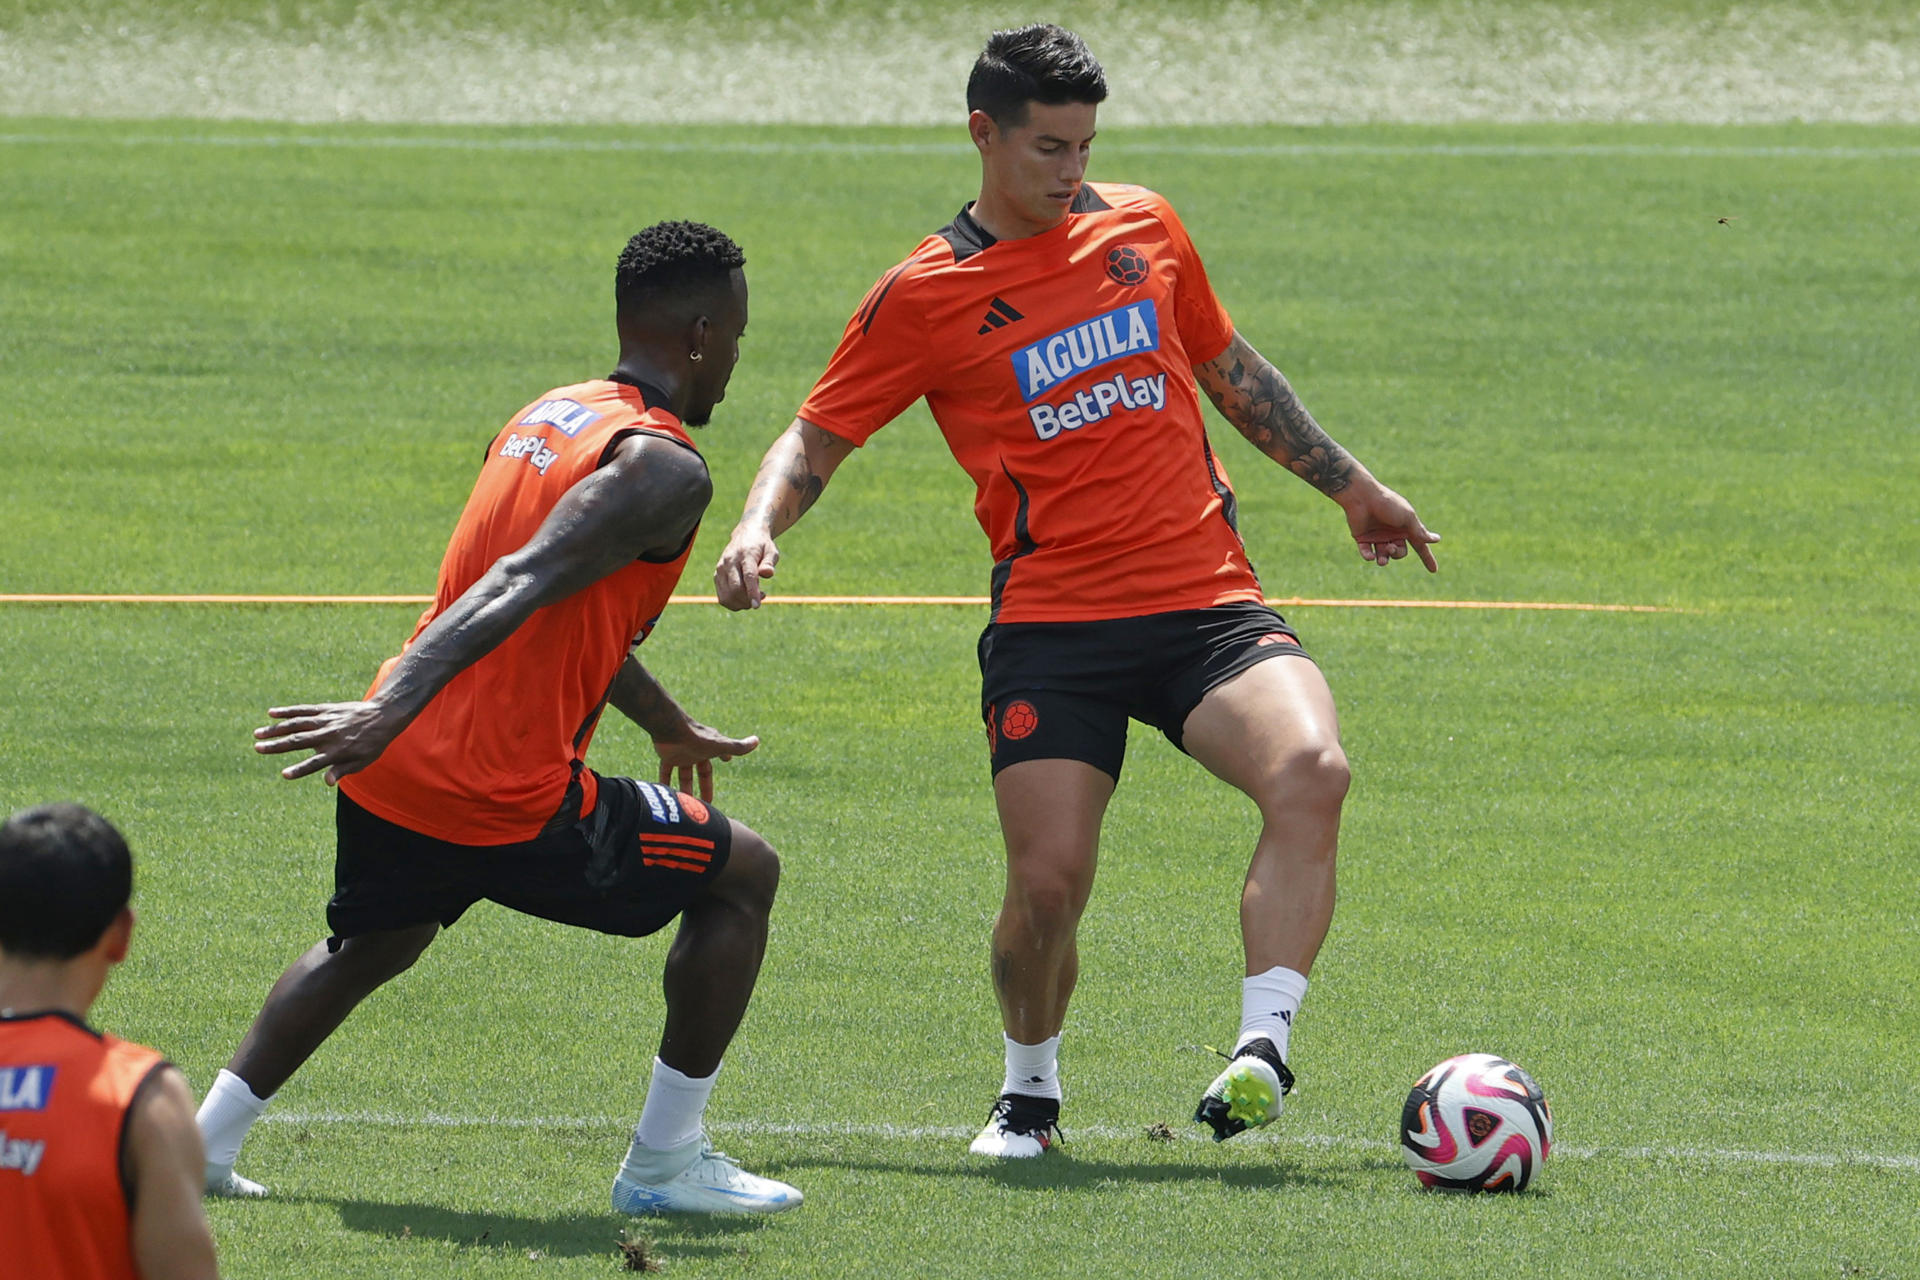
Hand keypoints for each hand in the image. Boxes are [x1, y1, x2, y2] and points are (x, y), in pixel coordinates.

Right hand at [253, 701, 401, 783]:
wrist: (384, 716)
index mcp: (337, 752)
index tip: (285, 774)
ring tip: (257, 733)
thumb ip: (342, 770)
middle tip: (257, 748)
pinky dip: (288, 711)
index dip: (300, 770)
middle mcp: (329, 735)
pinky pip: (304, 710)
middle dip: (276, 746)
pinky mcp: (326, 709)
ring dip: (276, 729)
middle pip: (298, 742)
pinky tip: (272, 713)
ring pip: (297, 724)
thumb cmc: (372, 744)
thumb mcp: (362, 762)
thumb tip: (327, 782)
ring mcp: (326, 721)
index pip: (315, 763)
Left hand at [655, 722, 760, 801]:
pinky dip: (666, 782)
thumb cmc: (698, 737)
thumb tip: (757, 740)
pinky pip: (666, 772)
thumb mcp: (721, 745)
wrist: (671, 728)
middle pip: (701, 772)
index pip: (720, 755)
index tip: (727, 761)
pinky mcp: (667, 756)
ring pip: (684, 774)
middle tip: (706, 803)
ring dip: (685, 788)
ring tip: (686, 804)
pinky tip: (666, 794)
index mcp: (710, 747)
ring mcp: (681, 753)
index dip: (724, 758)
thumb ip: (738, 747)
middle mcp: (696, 750)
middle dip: (704, 786)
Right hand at [714, 528, 779, 610]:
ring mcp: (720, 569)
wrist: (745, 535)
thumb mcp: (771, 550)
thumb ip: (769, 562)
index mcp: (745, 554)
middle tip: (763, 595)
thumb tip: (768, 573)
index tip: (756, 606)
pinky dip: (734, 603)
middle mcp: (729, 562)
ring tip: (753, 597)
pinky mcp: (717, 576)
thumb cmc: (762, 546)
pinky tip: (744, 598)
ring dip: (742, 604)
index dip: (752, 592)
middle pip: (735, 589)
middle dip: (748, 600)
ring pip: (727, 596)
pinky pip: (723, 598)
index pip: (748, 576)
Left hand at [1340, 483, 1439, 571]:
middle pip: (1400, 552)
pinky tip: (1370, 557)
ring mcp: (1377, 536)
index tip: (1434, 570)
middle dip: (1397, 553)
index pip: (1419, 545)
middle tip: (1390, 547)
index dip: (1426, 557)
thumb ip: (1419, 531)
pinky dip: (1368, 556)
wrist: (1362, 497)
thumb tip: (1437, 540)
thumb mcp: (1407, 518)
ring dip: (1384, 559)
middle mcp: (1392, 532)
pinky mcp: (1362, 538)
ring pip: (1383, 555)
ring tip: (1381, 559)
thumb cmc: (1388, 504)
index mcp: (1405, 527)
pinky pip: (1366, 553)